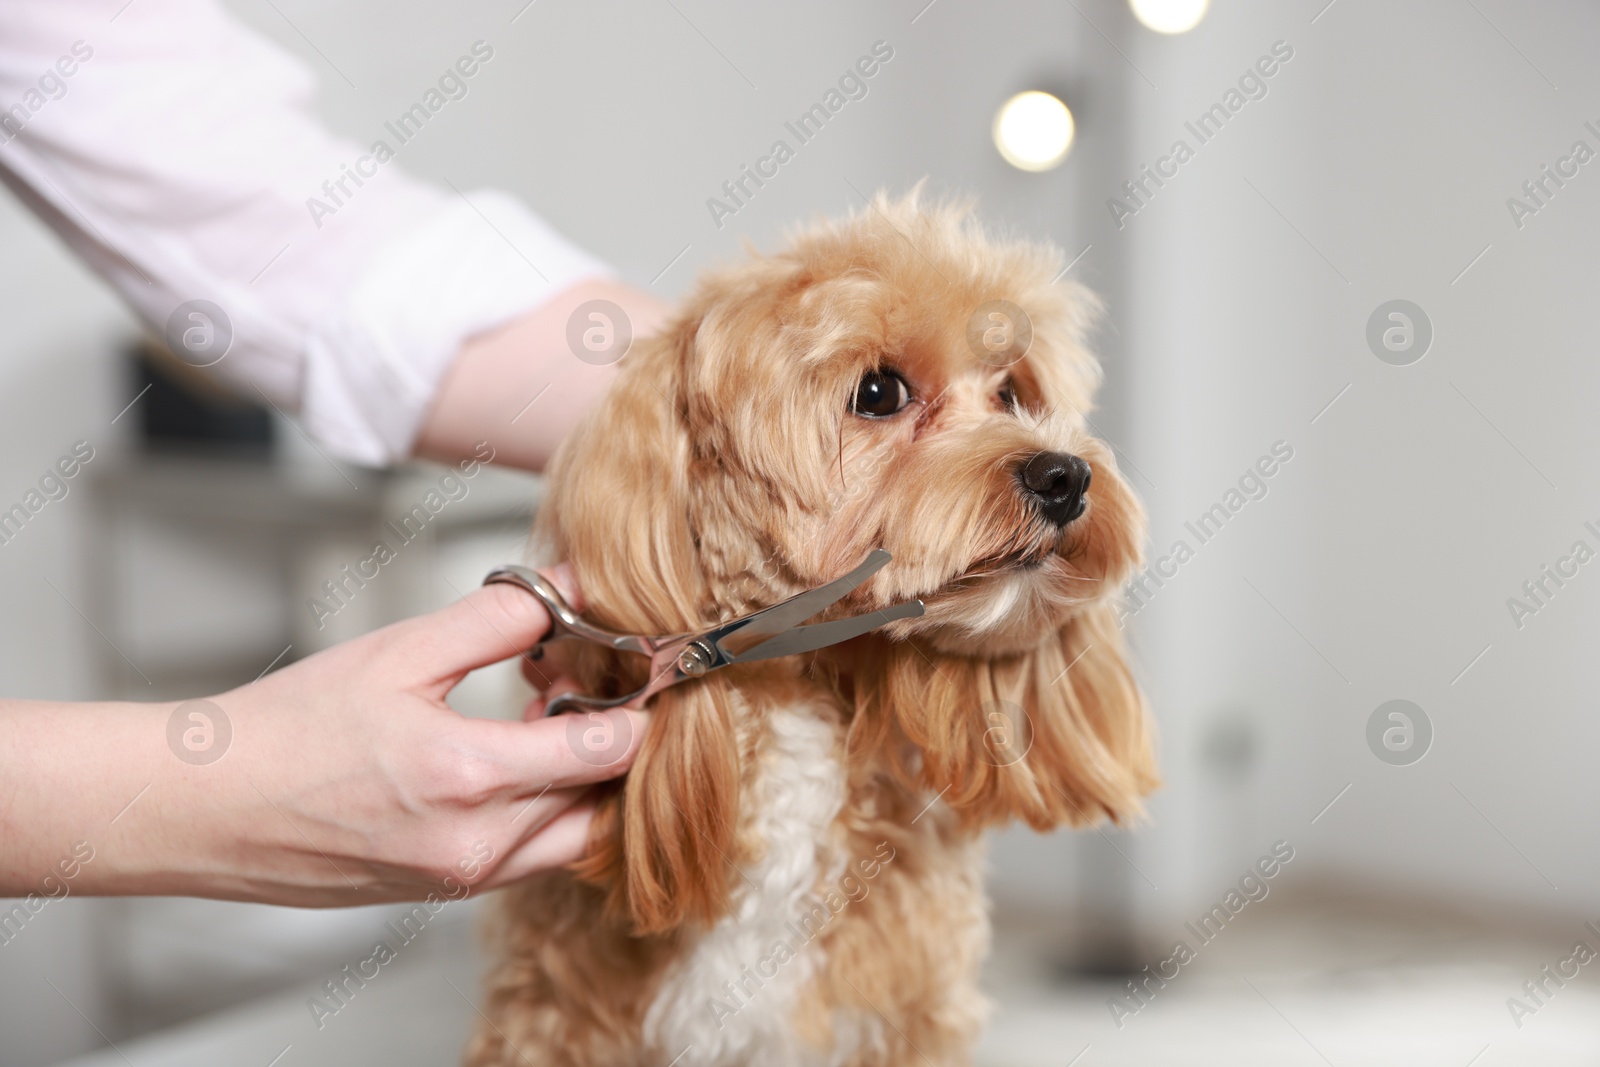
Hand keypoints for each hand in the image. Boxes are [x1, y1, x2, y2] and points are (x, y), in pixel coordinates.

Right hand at [0, 571, 650, 905]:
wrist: (204, 807)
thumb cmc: (287, 728)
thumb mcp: (401, 651)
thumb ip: (499, 618)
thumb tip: (571, 586)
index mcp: (469, 778)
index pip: (607, 751)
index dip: (634, 706)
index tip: (635, 671)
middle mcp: (476, 845)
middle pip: (602, 801)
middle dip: (610, 744)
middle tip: (583, 688)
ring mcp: (461, 878)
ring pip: (570, 837)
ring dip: (578, 782)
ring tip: (538, 720)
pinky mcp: (443, 892)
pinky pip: (527, 857)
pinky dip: (540, 811)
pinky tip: (505, 760)